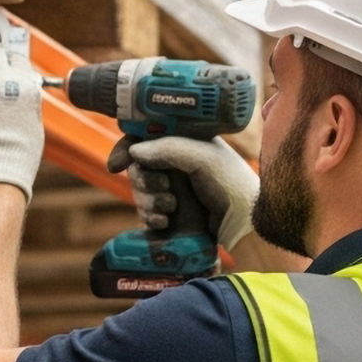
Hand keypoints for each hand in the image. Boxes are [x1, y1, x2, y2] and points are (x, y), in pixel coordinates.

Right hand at [108, 135, 257, 251]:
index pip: (144, 138)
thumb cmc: (230, 184)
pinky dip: (151, 217)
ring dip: (149, 201)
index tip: (117, 165)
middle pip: (137, 168)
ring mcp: (172, 188)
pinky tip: (165, 221)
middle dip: (143, 181)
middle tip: (164, 189)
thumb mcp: (202, 159)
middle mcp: (174, 163)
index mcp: (182, 142)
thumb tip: (135, 151)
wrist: (244, 223)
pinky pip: (146, 213)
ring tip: (171, 207)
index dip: (127, 149)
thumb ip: (168, 149)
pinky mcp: (170, 212)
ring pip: (139, 192)